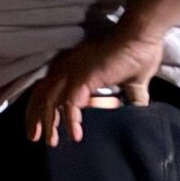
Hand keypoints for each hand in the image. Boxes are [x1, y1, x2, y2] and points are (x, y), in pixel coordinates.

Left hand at [23, 27, 160, 145]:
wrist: (144, 39)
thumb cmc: (139, 54)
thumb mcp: (133, 80)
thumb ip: (133, 94)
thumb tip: (140, 107)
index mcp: (73, 66)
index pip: (45, 89)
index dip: (39, 109)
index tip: (41, 128)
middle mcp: (67, 67)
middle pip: (40, 95)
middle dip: (35, 118)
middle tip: (35, 138)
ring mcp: (73, 71)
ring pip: (49, 100)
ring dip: (49, 123)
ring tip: (52, 142)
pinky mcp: (84, 77)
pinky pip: (70, 103)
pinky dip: (70, 120)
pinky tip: (75, 134)